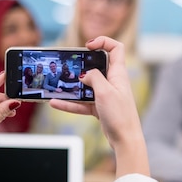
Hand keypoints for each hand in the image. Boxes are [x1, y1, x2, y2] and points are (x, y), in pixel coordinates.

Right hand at [49, 36, 148, 177]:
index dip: (103, 42)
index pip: (116, 49)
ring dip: (72, 86)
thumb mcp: (105, 92)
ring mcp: (106, 95)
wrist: (125, 139)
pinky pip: (82, 102)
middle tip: (69, 66)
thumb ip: (94, 78)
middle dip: (82, 64)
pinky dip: (70, 103)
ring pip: (86, 86)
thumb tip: (84, 74)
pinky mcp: (100, 107)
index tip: (88, 46)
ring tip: (57, 85)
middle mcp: (113, 82)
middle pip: (97, 66)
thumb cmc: (120, 115)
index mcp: (119, 74)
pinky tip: (55, 103)